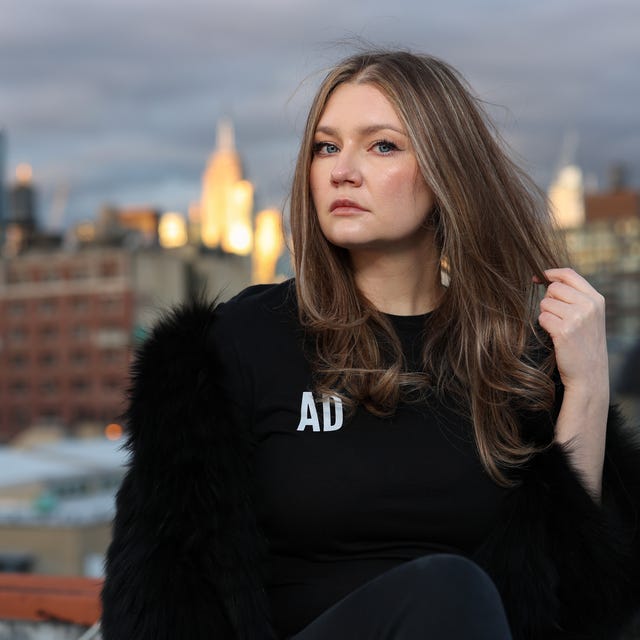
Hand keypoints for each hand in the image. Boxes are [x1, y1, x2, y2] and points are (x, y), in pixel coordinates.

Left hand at [536, 268, 607, 392]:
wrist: (589, 374)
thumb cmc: (584, 344)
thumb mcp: (589, 316)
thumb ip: (576, 298)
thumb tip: (549, 281)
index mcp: (596, 299)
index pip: (569, 274)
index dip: (550, 273)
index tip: (538, 278)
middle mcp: (589, 305)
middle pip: (553, 288)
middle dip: (548, 301)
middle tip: (556, 318)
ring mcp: (577, 317)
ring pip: (545, 303)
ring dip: (546, 315)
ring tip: (558, 328)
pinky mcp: (564, 330)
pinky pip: (542, 318)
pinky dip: (544, 326)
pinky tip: (555, 336)